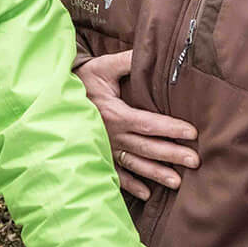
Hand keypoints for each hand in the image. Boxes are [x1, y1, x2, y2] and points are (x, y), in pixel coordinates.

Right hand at [76, 50, 198, 200]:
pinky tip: (146, 194)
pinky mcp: (97, 156)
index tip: (192, 133)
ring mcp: (104, 149)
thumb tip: (150, 52)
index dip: (171, 128)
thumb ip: (126, 61)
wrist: (52, 99)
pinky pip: (115, 174)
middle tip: (195, 162)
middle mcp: (112, 135)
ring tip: (177, 182)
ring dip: (156, 174)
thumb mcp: (102, 67)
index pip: (149, 123)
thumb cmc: (80, 81)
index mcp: (115, 114)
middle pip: (147, 147)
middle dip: (172, 155)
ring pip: (135, 164)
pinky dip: (130, 186)